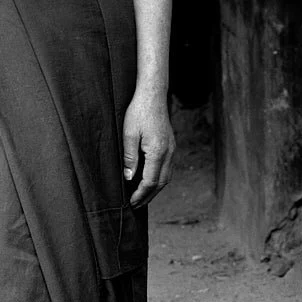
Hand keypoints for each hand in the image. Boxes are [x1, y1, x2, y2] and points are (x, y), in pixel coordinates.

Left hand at [122, 87, 174, 207]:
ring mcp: (172, 149)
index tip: (131, 202)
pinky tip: (150, 181)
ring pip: (167, 177)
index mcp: (158, 151)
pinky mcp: (171, 146)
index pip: (150, 181)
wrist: (153, 96)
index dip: (141, 194)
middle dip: (149, 196)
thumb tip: (129, 178)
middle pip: (161, 183)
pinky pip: (167, 168)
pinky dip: (159, 179)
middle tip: (136, 205)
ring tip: (142, 197)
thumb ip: (130, 157)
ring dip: (155, 189)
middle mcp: (169, 153)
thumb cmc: (139, 112)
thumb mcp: (129, 134)